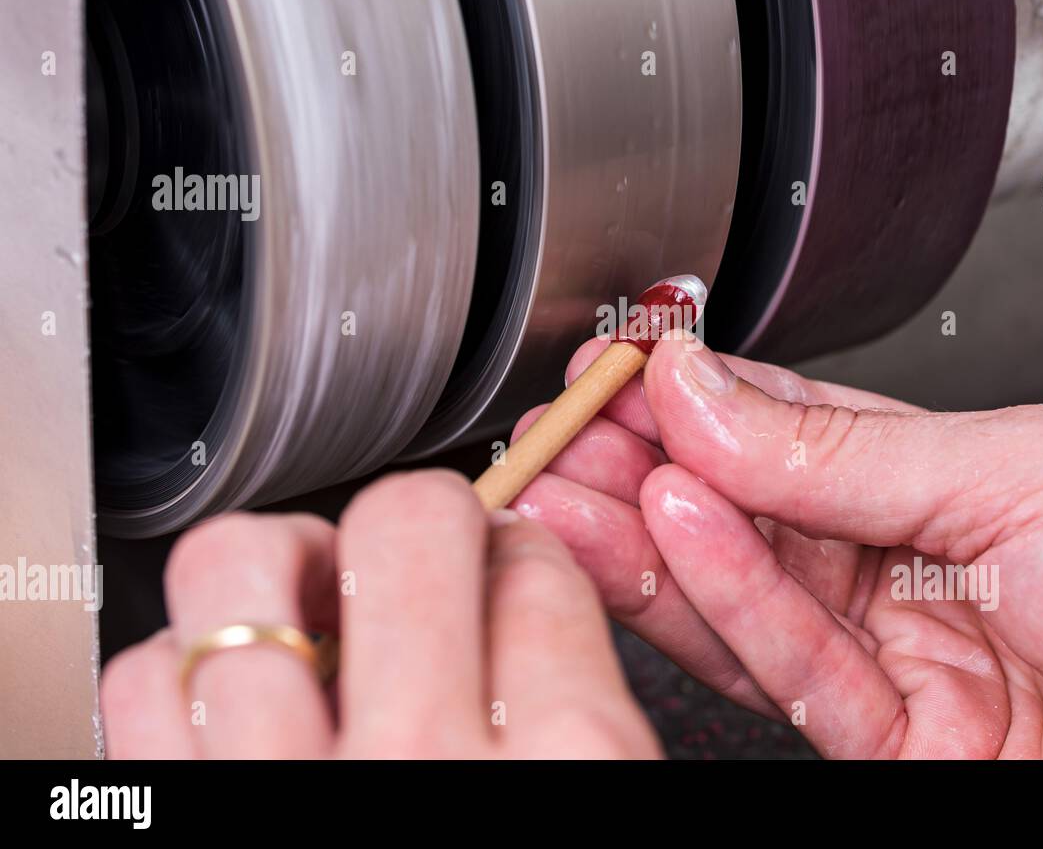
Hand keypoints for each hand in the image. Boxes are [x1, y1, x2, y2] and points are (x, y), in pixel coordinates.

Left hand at [102, 471, 659, 758]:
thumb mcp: (611, 803)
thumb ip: (586, 707)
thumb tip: (533, 597)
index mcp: (569, 766)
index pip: (536, 568)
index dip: (523, 547)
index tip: (506, 560)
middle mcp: (421, 764)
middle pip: (407, 523)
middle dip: (421, 517)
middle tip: (418, 552)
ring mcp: (281, 787)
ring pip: (243, 568)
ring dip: (279, 564)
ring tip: (310, 600)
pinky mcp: (178, 814)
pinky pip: (143, 679)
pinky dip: (182, 664)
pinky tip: (236, 696)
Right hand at [511, 334, 1042, 757]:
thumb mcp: (1013, 470)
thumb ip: (840, 451)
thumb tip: (708, 391)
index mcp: (937, 479)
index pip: (783, 430)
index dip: (694, 400)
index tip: (618, 368)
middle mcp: (901, 565)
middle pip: (744, 514)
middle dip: (644, 467)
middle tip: (563, 431)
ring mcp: (894, 656)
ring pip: (743, 595)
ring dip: (653, 536)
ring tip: (577, 482)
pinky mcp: (895, 745)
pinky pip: (792, 669)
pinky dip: (727, 601)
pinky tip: (673, 536)